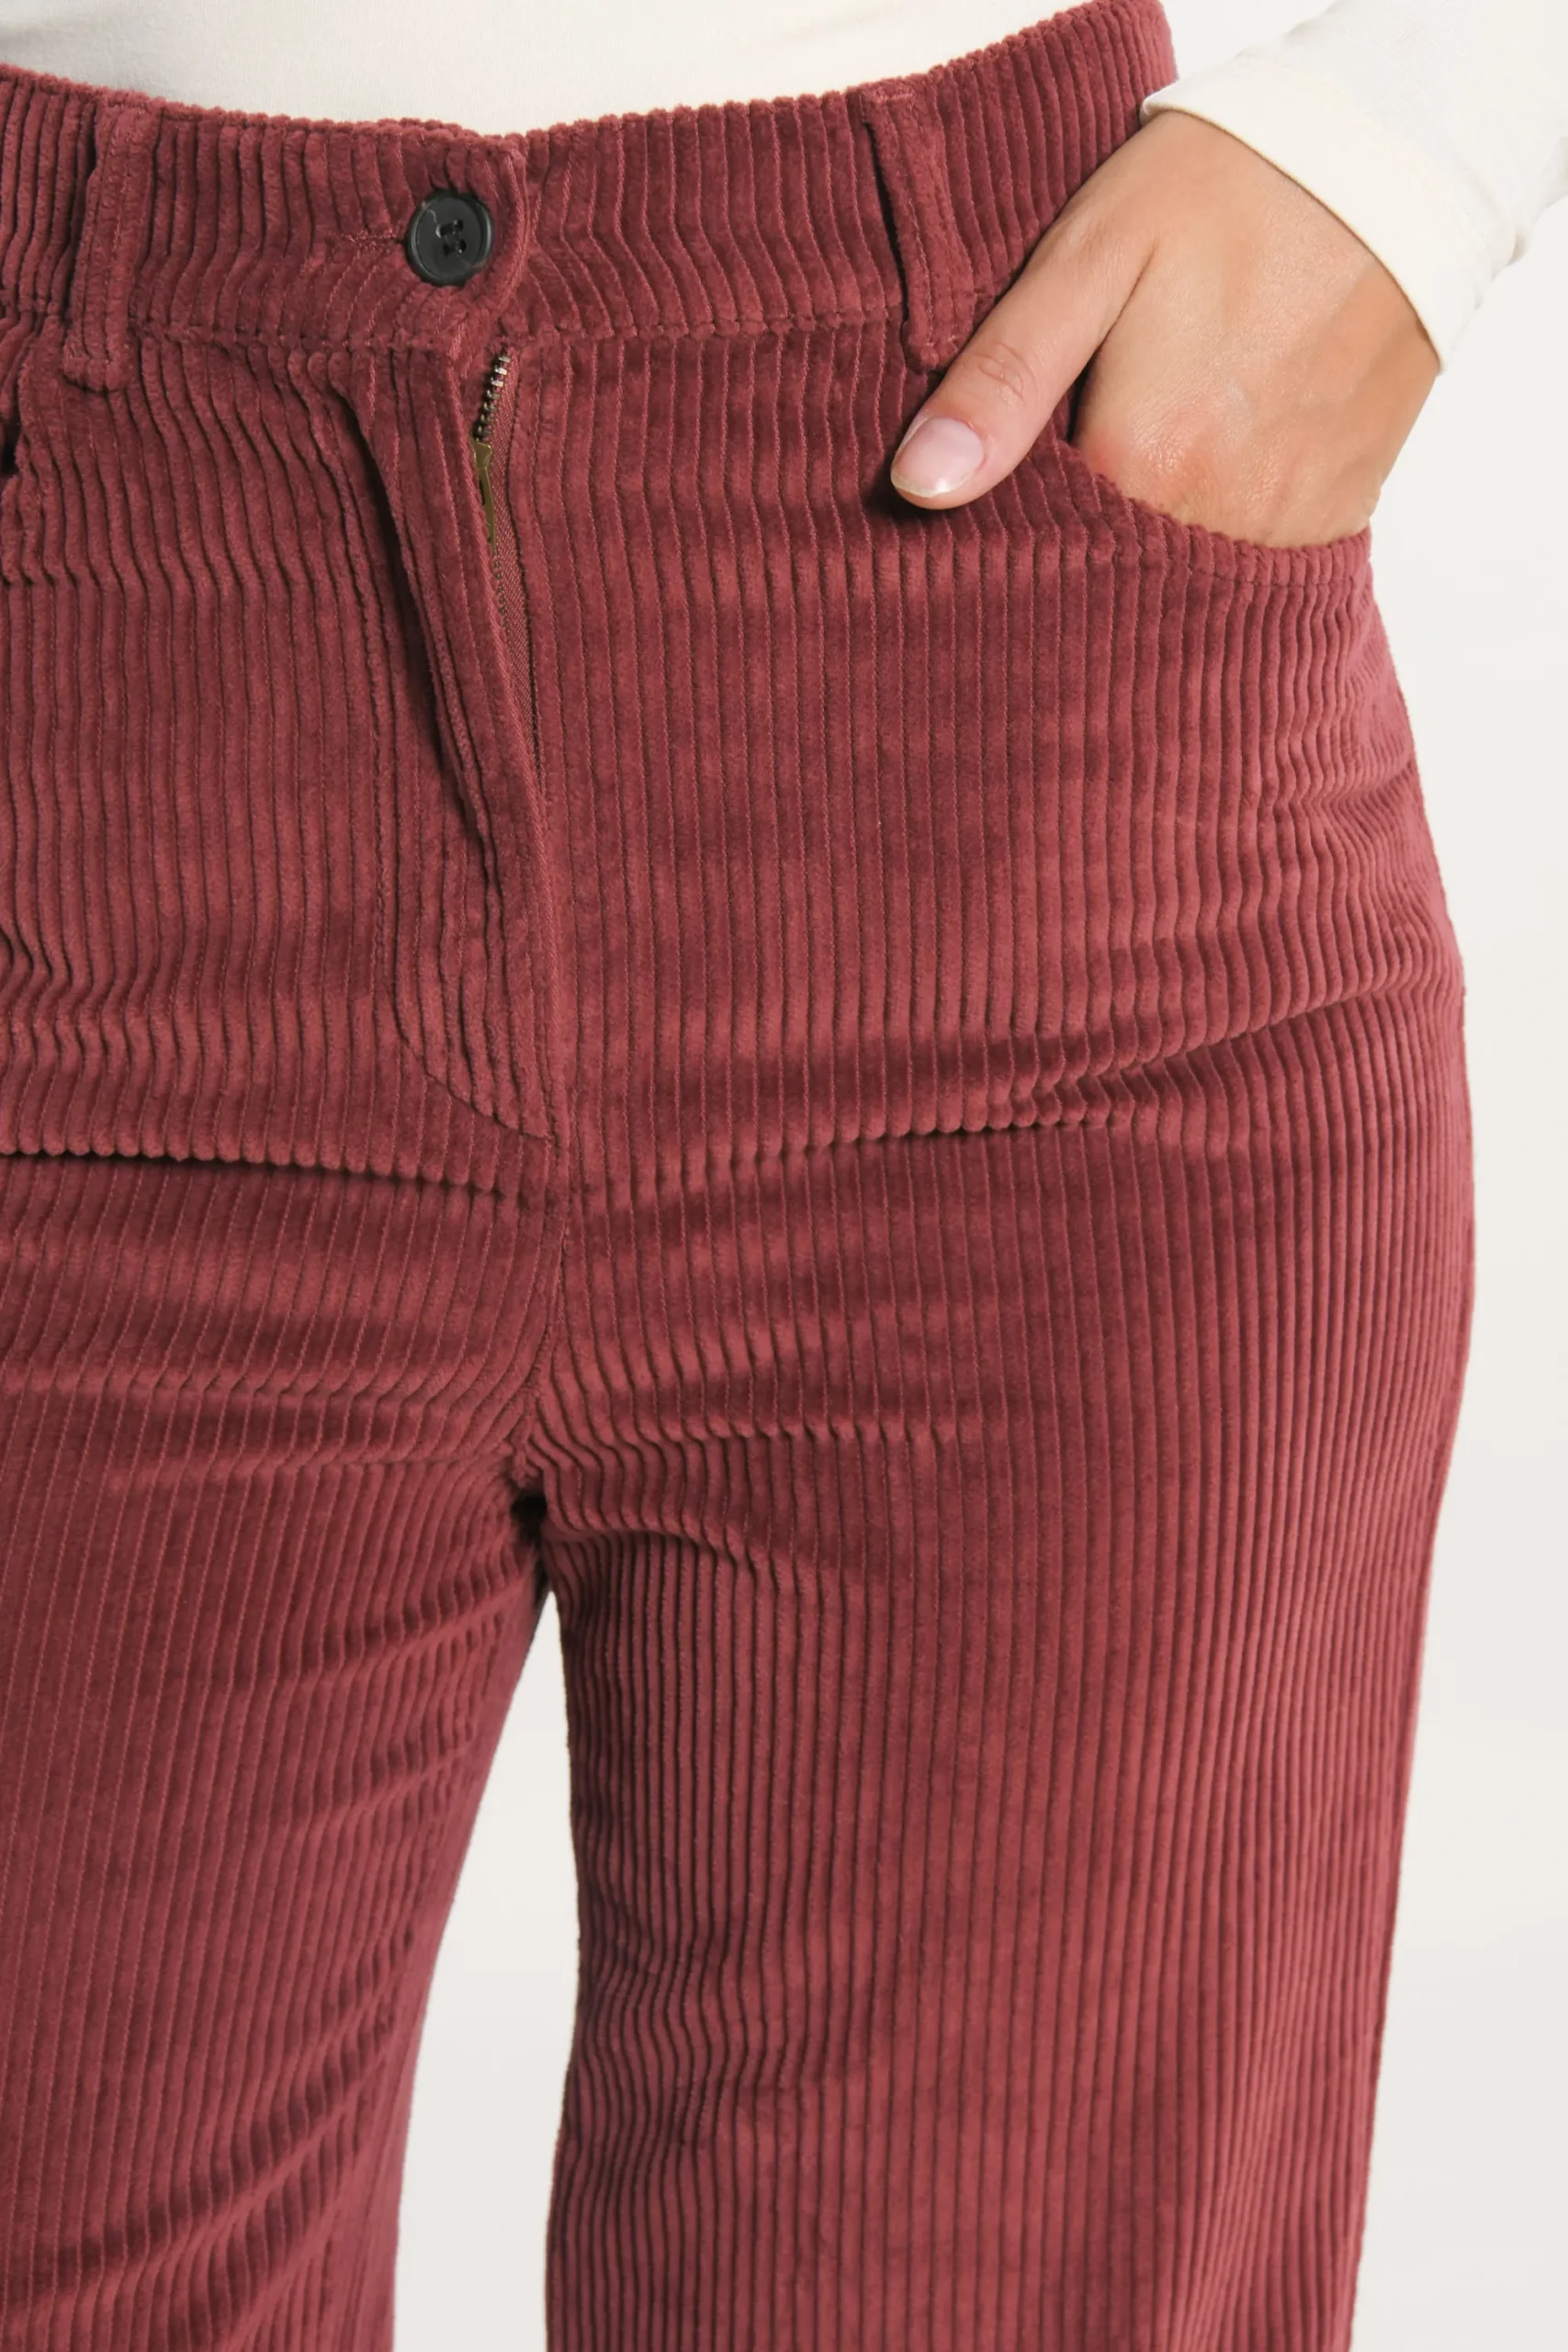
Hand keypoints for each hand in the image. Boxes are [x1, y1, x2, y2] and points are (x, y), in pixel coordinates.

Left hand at [888, 109, 1439, 546]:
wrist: (1389, 159)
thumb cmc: (1223, 191)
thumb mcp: (1090, 258)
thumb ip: (1003, 379)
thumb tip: (919, 488)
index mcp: (1142, 463)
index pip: (1036, 553)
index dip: (1005, 528)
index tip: (999, 496)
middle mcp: (1218, 516)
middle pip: (1111, 576)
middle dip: (1078, 546)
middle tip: (1082, 459)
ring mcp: (1286, 525)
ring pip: (1180, 582)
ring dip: (1149, 544)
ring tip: (1153, 451)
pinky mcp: (1336, 518)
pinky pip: (1252, 565)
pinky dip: (1219, 537)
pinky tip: (1214, 465)